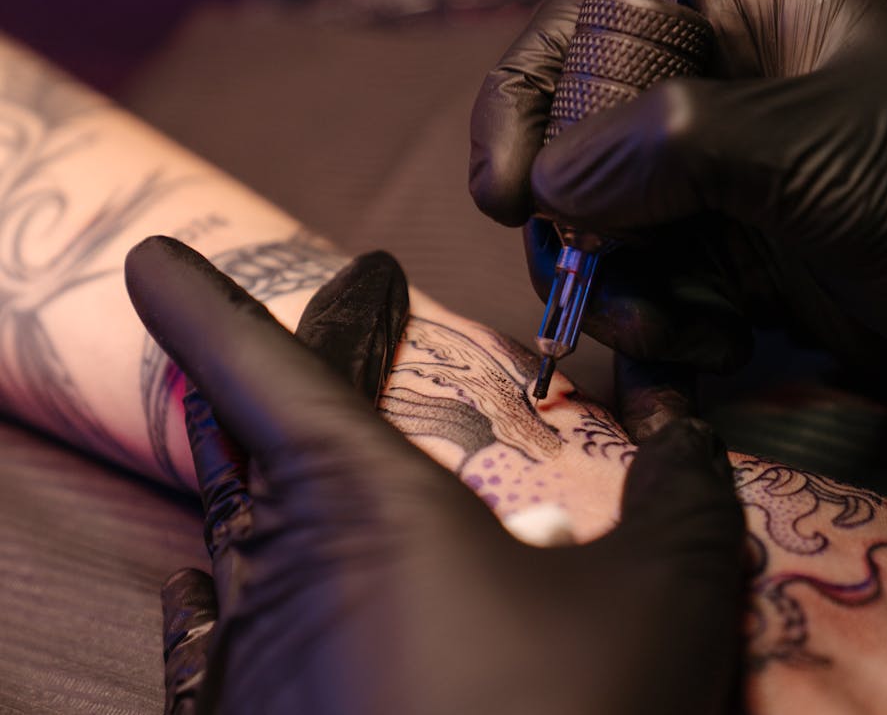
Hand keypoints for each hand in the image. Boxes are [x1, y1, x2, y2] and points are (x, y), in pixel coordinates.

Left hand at [129, 237, 745, 714]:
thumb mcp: (658, 604)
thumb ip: (680, 499)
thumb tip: (688, 436)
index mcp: (360, 512)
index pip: (260, 370)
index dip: (209, 300)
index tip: (154, 258)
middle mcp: (276, 579)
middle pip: (256, 443)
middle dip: (295, 369)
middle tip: (350, 323)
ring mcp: (246, 672)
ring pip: (241, 540)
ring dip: (282, 485)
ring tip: (318, 452)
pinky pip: (215, 637)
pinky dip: (233, 590)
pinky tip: (231, 597)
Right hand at [469, 0, 886, 396]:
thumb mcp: (816, 148)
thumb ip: (671, 148)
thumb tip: (551, 183)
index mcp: (746, 24)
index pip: (595, 35)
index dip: (530, 102)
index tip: (506, 194)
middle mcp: (723, 105)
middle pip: (584, 156)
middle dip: (584, 236)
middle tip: (605, 290)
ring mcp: (729, 199)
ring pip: (614, 247)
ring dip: (628, 308)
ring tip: (692, 340)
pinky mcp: (742, 281)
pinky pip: (659, 312)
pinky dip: (656, 360)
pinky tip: (681, 397)